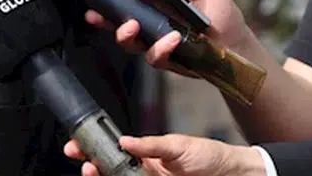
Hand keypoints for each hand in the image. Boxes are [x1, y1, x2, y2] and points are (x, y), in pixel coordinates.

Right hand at [65, 134, 266, 175]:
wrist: (235, 175)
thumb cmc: (209, 156)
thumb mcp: (178, 145)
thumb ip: (150, 145)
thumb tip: (124, 140)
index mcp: (146, 154)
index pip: (112, 150)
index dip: (92, 147)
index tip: (77, 146)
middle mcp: (143, 171)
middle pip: (109, 170)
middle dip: (92, 165)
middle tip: (85, 162)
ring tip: (94, 171)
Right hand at [83, 0, 251, 74]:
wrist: (239, 46)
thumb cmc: (224, 17)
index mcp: (160, 2)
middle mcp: (154, 22)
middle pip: (122, 18)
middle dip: (109, 16)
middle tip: (115, 12)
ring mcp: (157, 42)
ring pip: (130, 42)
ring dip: (126, 34)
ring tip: (133, 26)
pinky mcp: (167, 60)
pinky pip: (155, 57)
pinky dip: (160, 48)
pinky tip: (173, 39)